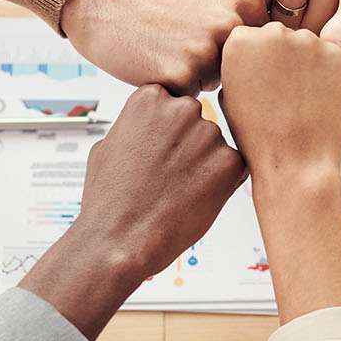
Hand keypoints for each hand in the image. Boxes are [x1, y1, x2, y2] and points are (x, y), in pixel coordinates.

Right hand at [18, 85, 247, 339]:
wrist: (119, 242)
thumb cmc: (108, 198)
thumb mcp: (108, 144)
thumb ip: (136, 124)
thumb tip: (152, 122)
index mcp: (150, 97)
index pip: (173, 102)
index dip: (166, 133)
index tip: (155, 154)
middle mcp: (182, 108)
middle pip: (197, 121)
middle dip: (188, 145)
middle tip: (167, 177)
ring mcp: (209, 134)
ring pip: (215, 146)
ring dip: (204, 166)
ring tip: (176, 193)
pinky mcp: (230, 163)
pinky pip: (233, 168)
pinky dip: (220, 185)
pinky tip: (193, 201)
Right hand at [61, 0, 266, 94]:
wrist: (108, 3)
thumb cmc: (163, 3)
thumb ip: (251, 18)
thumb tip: (286, 53)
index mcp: (247, 0)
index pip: (263, 49)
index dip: (237, 50)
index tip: (210, 34)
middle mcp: (233, 23)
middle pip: (245, 70)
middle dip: (221, 66)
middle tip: (185, 41)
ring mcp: (208, 49)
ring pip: (220, 86)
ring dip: (198, 78)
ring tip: (171, 49)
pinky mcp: (182, 74)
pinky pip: (191, 97)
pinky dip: (175, 87)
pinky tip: (158, 61)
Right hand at [219, 23, 340, 174]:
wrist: (295, 161)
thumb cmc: (257, 135)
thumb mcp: (229, 96)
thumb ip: (240, 64)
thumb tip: (254, 52)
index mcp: (240, 40)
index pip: (250, 37)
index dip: (257, 62)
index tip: (261, 84)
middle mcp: (274, 32)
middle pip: (280, 36)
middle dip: (282, 58)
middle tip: (284, 93)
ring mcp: (308, 41)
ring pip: (308, 46)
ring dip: (306, 64)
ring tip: (302, 100)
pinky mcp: (337, 54)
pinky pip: (332, 57)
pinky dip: (329, 74)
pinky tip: (320, 100)